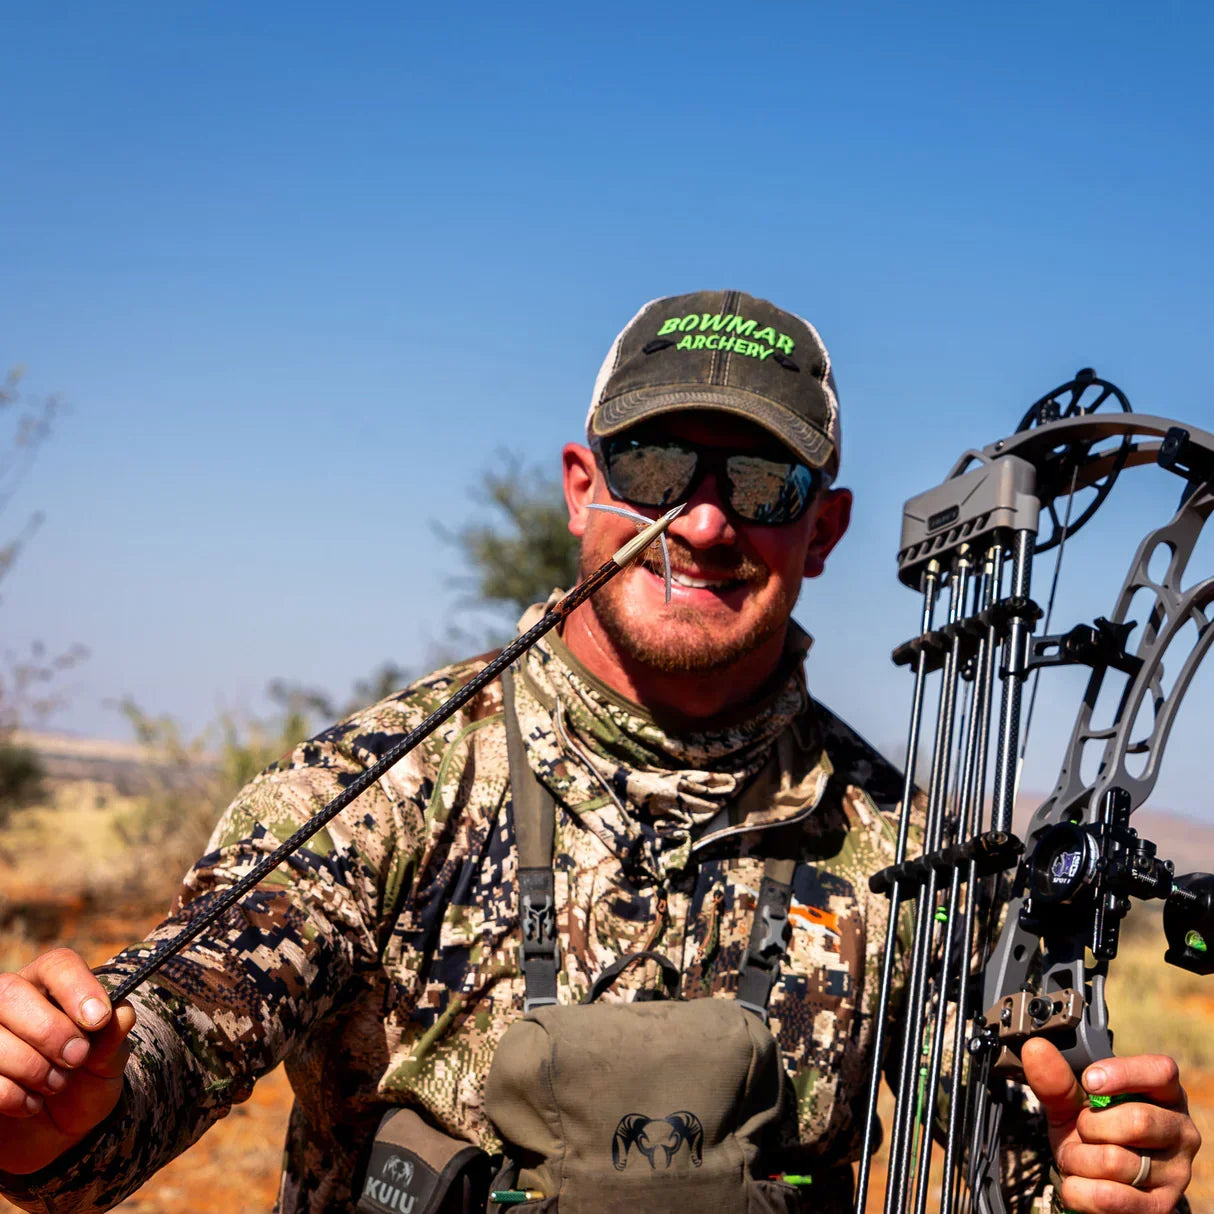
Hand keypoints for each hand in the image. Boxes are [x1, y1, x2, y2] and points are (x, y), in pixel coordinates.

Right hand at [0, 948, 135, 1174]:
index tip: (99, 1020)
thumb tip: (122, 1013)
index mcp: (49, 986)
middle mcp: (10, 1002)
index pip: (57, 964)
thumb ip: (113, 1039)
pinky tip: (30, 1103)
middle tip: (76, 1058)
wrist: (54, 1134)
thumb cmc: (84, 1084)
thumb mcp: (106, 1064)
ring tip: (56, 1084)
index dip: (77, 987)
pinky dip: (11, 1094)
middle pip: (11, 991)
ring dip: (31, 1065)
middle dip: (49, 1030)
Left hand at [1022, 1037, 1200, 1212]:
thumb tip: (1036, 1048)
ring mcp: (1176, 1172)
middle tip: (1081, 1129)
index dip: (1123, 1074)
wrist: (1096, 1181)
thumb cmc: (1092, 1131)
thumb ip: (1057, 1079)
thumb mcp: (1071, 1102)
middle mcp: (1181, 1131)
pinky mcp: (1161, 1207)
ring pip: (1117, 1161)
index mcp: (1164, 1094)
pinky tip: (1080, 1181)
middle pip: (1138, 1121)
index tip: (1088, 1080)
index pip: (1160, 1072)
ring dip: (1078, 1159)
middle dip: (1090, 1125)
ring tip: (1079, 1158)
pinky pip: (1109, 1197)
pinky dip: (1079, 1189)